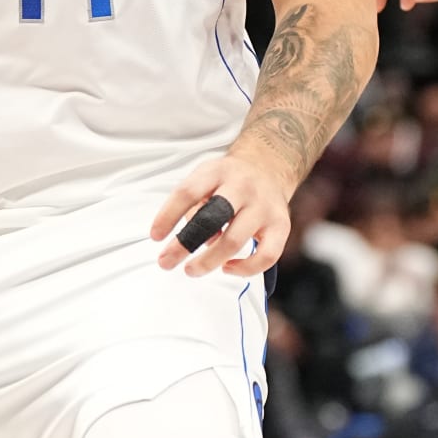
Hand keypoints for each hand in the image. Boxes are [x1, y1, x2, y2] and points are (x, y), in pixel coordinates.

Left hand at [151, 146, 290, 279]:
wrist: (269, 167)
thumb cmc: (227, 181)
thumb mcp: (205, 179)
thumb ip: (194, 206)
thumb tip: (193, 242)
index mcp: (218, 171)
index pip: (188, 192)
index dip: (168, 216)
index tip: (155, 237)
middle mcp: (243, 186)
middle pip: (212, 218)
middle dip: (185, 244)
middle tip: (165, 262)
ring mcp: (264, 206)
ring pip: (234, 241)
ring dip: (208, 261)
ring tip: (191, 270)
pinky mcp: (282, 225)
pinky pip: (266, 256)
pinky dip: (245, 269)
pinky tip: (227, 268)